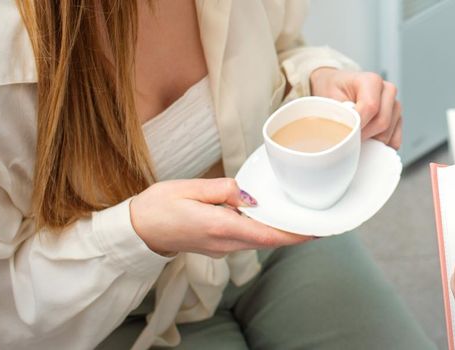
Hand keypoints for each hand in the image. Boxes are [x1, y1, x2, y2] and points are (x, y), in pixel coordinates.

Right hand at [129, 178, 311, 256]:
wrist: (138, 229)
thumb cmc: (159, 206)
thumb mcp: (190, 188)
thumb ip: (223, 190)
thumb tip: (249, 194)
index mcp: (219, 227)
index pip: (266, 235)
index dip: (294, 234)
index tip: (316, 231)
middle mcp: (224, 243)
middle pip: (268, 240)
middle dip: (292, 232)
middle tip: (316, 220)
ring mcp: (221, 248)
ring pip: (257, 240)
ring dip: (276, 230)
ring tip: (296, 214)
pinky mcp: (217, 247)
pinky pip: (246, 239)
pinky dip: (259, 229)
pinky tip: (265, 215)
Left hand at [309, 68, 402, 148]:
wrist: (339, 88)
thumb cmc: (335, 90)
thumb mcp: (330, 97)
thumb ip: (341, 113)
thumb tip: (347, 132)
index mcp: (372, 80)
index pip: (371, 107)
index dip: (359, 124)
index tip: (346, 133)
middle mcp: (387, 91)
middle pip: (382, 122)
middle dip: (364, 135)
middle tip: (348, 137)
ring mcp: (395, 106)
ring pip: (388, 133)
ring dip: (371, 140)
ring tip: (355, 135)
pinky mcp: (398, 120)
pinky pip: (394, 140)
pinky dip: (380, 146)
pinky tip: (367, 141)